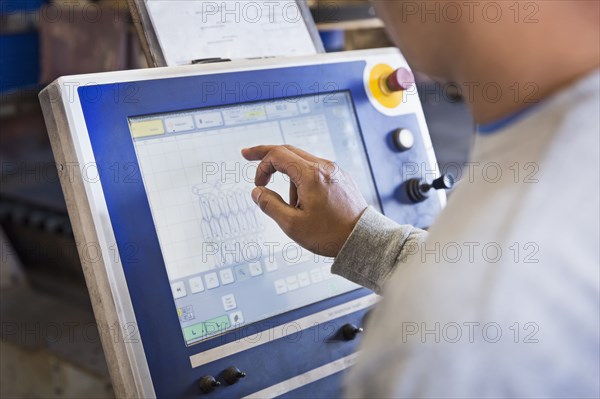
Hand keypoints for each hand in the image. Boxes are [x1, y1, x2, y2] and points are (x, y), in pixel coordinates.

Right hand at [241, 145, 367, 256]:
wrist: (363, 239)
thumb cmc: (331, 234)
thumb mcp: (292, 225)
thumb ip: (270, 205)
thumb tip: (257, 192)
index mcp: (311, 175)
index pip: (277, 155)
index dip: (261, 164)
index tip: (256, 182)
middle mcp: (324, 167)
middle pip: (288, 150)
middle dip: (267, 154)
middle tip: (248, 155)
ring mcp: (334, 171)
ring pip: (301, 163)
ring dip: (289, 179)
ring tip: (295, 209)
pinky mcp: (340, 178)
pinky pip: (315, 171)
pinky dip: (303, 181)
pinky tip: (306, 203)